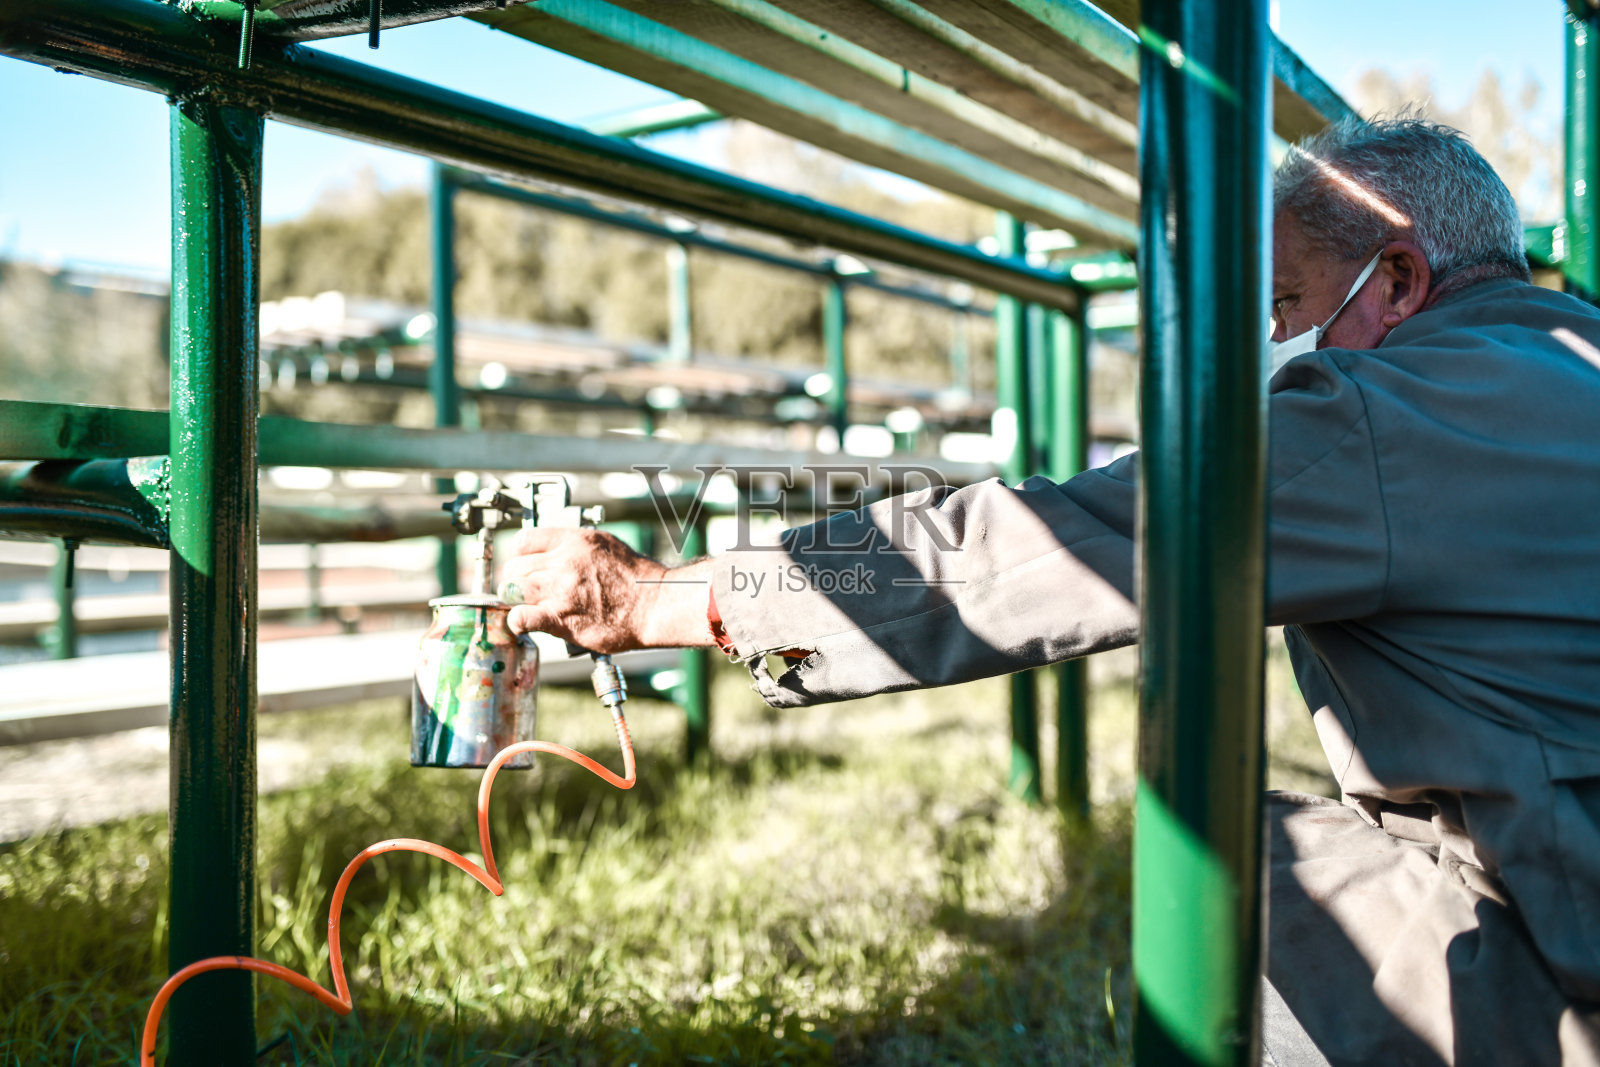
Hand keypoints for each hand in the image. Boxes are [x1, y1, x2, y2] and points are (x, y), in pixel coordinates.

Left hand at [498, 527, 714, 651]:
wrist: (654, 605)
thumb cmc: (637, 578)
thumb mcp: (606, 544)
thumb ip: (576, 546)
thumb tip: (555, 551)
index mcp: (574, 541)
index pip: (524, 541)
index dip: (518, 555)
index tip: (521, 564)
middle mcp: (563, 563)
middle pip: (515, 567)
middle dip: (515, 579)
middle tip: (523, 589)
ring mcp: (560, 591)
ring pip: (513, 590)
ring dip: (515, 599)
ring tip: (526, 605)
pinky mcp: (561, 619)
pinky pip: (522, 617)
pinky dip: (518, 621)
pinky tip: (524, 623)